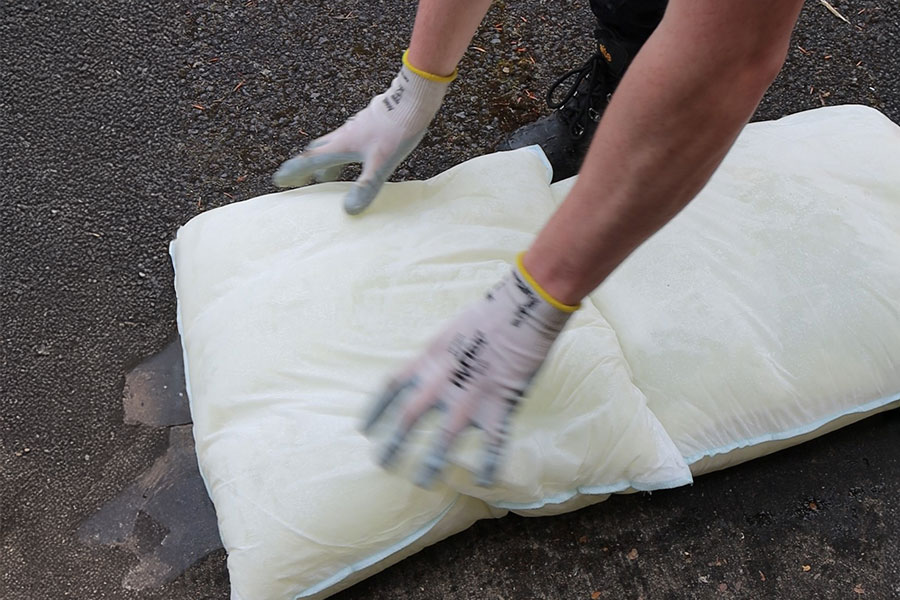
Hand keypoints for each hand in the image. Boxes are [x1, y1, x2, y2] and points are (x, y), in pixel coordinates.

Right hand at [273, 52, 454, 214]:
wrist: (411, 101)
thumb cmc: (396, 132)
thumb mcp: (380, 165)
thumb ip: (364, 187)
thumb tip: (348, 210)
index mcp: (341, 146)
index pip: (309, 161)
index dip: (294, 171)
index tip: (279, 180)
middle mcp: (343, 136)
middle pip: (317, 152)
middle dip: (306, 167)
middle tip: (299, 181)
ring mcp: (355, 128)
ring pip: (332, 146)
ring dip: (325, 162)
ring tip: (325, 177)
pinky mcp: (367, 124)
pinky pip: (347, 141)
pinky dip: (342, 154)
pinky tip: (355, 157)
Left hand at [361, 254, 578, 487]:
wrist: (522, 309)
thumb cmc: (489, 314)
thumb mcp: (451, 332)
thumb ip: (439, 357)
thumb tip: (433, 372)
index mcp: (428, 359)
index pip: (391, 387)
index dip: (376, 410)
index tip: (364, 429)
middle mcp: (442, 381)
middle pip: (408, 418)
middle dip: (394, 444)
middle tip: (382, 463)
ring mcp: (470, 396)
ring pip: (443, 439)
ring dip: (432, 463)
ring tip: (423, 482)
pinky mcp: (499, 405)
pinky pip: (493, 443)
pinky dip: (490, 465)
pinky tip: (486, 482)